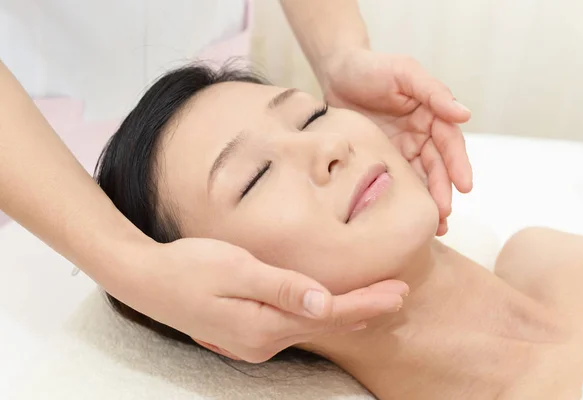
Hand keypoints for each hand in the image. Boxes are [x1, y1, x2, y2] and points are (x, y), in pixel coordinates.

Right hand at [126, 237, 408, 362]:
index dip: (366, 302)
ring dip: (345, 313)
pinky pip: (292, 326)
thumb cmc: (189, 267)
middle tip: (401, 294)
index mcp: (263, 325)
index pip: (328, 314)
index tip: (399, 291)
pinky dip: (319, 315)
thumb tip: (324, 303)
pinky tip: (330, 310)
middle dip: (364, 309)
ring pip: (310, 327)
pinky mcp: (246, 334)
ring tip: (378, 302)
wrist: (147, 280)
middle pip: (325, 324)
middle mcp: (262, 341)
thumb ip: (282, 288)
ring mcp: (253, 342)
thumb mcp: (237, 269)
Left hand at [319, 48, 473, 235]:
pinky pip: (396, 181)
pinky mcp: (382, 159)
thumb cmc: (372, 67)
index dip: (457, 164)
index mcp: (432, 114)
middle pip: (437, 166)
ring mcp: (401, 148)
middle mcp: (421, 134)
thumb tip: (465, 115)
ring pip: (420, 178)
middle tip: (443, 215)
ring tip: (434, 227)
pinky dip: (404, 199)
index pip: (449, 142)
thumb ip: (434, 93)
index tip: (464, 185)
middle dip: (443, 191)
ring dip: (429, 202)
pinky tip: (406, 217)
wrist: (336, 72)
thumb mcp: (405, 73)